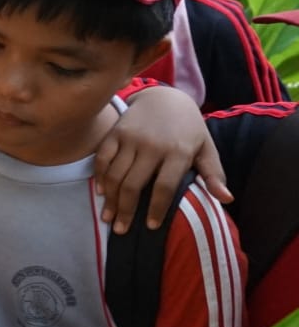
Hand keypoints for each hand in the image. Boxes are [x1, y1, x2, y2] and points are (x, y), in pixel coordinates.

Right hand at [97, 86, 230, 233]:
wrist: (165, 97)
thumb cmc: (188, 129)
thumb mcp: (206, 148)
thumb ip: (213, 174)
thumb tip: (226, 199)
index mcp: (178, 151)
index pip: (164, 187)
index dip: (156, 209)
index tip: (150, 226)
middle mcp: (153, 145)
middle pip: (133, 184)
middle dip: (125, 211)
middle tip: (120, 230)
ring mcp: (131, 138)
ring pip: (115, 175)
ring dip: (110, 199)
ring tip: (107, 217)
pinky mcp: (115, 133)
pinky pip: (102, 159)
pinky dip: (100, 177)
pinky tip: (101, 192)